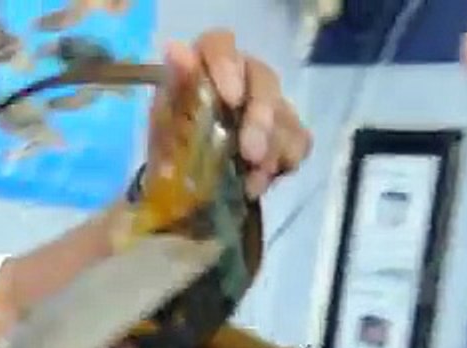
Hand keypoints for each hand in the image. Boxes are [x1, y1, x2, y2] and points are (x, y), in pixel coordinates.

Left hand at [153, 30, 311, 198]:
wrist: (184, 183)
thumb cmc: (173, 143)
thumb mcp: (166, 120)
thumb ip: (176, 86)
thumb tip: (175, 49)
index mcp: (208, 64)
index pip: (221, 44)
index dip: (228, 65)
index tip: (231, 98)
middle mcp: (244, 75)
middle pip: (264, 79)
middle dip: (261, 118)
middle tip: (251, 154)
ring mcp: (270, 103)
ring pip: (286, 115)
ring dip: (272, 150)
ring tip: (249, 181)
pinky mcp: (287, 132)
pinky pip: (300, 141)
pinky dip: (284, 163)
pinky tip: (258, 182)